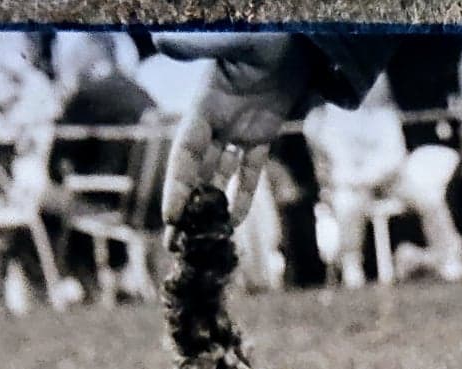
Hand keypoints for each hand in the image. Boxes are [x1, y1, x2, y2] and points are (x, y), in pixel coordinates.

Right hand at [157, 33, 312, 223]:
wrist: (301, 36)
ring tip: (199, 238)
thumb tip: (160, 41)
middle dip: (184, 205)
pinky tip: (234, 222)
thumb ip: (202, 45)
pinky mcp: (263, 133)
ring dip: (209, 205)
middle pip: (195, 170)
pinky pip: (250, 170)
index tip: (170, 216)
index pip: (185, 152)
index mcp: (204, 104)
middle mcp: (216, 120)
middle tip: (173, 242)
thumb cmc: (267, 33)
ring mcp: (239, 128)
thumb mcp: (236, 41)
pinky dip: (242, 194)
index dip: (177, 184)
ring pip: (219, 174)